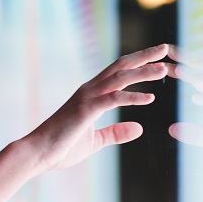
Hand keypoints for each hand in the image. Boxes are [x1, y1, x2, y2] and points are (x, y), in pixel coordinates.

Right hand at [22, 43, 171, 171]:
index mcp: (91, 94)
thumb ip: (116, 133)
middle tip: (165, 48)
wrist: (37, 153)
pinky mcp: (86, 110)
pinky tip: (151, 98)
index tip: (158, 57)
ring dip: (143, 72)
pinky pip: (114, 99)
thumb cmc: (61, 148)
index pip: (118, 72)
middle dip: (144, 56)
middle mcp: (89, 90)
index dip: (138, 62)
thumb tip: (139, 129)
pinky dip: (133, 97)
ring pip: (120, 78)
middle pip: (121, 66)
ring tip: (164, 68)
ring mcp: (87, 98)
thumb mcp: (95, 141)